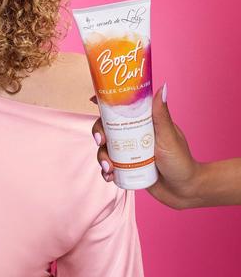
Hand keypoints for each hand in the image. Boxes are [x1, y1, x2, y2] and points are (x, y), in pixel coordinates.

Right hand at [92, 85, 204, 208]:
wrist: (185, 191)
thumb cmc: (181, 160)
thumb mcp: (168, 135)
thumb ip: (161, 114)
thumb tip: (163, 87)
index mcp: (141, 122)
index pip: (120, 108)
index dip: (104, 102)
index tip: (92, 100)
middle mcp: (132, 134)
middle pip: (106, 127)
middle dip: (98, 133)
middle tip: (100, 141)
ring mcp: (127, 151)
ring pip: (104, 148)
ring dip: (101, 156)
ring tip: (108, 167)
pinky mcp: (125, 167)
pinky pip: (108, 166)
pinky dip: (105, 171)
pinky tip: (109, 176)